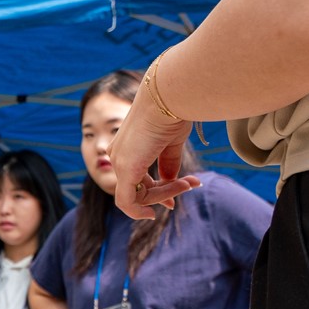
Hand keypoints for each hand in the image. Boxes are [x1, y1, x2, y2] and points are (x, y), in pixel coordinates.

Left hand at [109, 58, 199, 221]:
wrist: (171, 96)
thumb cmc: (174, 112)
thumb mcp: (171, 142)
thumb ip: (168, 164)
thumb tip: (172, 183)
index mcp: (127, 147)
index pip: (138, 178)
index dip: (159, 190)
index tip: (183, 188)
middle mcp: (118, 155)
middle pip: (138, 189)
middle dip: (166, 193)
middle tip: (191, 185)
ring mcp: (118, 162)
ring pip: (137, 196)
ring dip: (165, 195)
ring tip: (189, 184)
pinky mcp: (124, 169)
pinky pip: (126, 202)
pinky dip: (139, 210)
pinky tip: (156, 211)